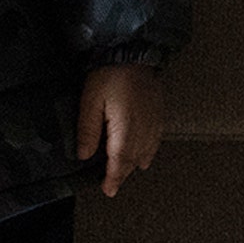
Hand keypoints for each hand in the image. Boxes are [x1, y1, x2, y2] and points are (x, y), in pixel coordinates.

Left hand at [77, 64, 162, 196]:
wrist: (134, 51)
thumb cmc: (109, 74)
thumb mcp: (90, 101)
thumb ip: (88, 130)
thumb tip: (84, 156)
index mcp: (125, 129)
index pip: (119, 162)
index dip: (113, 178)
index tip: (108, 191)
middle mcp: (143, 129)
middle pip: (133, 159)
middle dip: (123, 174)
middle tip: (113, 186)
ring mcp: (154, 121)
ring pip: (146, 151)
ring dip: (135, 164)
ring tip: (125, 173)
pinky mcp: (159, 112)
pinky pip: (156, 139)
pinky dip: (150, 151)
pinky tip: (145, 155)